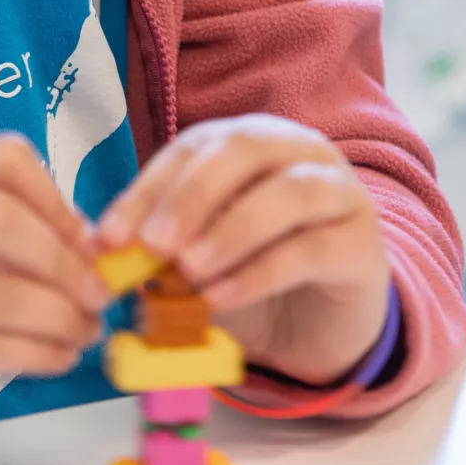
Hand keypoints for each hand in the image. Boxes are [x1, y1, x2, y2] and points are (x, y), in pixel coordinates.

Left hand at [97, 114, 389, 386]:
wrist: (319, 322)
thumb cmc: (247, 272)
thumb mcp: (194, 256)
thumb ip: (157, 249)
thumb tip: (104, 257)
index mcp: (245, 142)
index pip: (191, 148)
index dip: (146, 189)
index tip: (109, 237)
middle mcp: (295, 151)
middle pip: (243, 150)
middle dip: (190, 197)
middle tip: (153, 245)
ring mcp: (338, 191)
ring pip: (288, 193)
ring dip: (230, 231)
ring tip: (190, 271)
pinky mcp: (362, 243)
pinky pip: (311, 248)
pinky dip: (259, 272)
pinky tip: (222, 297)